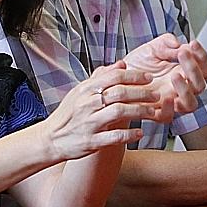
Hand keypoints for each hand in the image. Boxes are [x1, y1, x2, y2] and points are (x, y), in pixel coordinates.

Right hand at [44, 63, 158, 159]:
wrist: (50, 139)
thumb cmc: (68, 114)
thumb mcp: (81, 91)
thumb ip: (102, 77)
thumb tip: (122, 64)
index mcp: (85, 89)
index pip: (114, 77)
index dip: (134, 76)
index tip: (149, 78)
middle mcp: (87, 104)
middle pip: (120, 93)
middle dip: (142, 93)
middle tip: (156, 95)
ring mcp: (89, 123)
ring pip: (119, 112)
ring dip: (140, 111)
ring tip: (153, 112)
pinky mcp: (91, 142)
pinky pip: (114, 137)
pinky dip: (129, 135)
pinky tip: (140, 133)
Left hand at [125, 34, 206, 120]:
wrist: (117, 78)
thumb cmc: (137, 64)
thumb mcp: (152, 47)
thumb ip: (166, 42)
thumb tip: (179, 45)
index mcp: (184, 73)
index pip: (203, 68)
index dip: (202, 56)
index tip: (193, 43)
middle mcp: (181, 89)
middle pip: (200, 85)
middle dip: (194, 68)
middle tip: (183, 54)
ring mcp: (170, 102)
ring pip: (191, 104)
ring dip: (186, 89)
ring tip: (174, 75)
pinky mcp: (155, 112)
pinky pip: (168, 116)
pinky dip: (170, 108)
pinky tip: (167, 97)